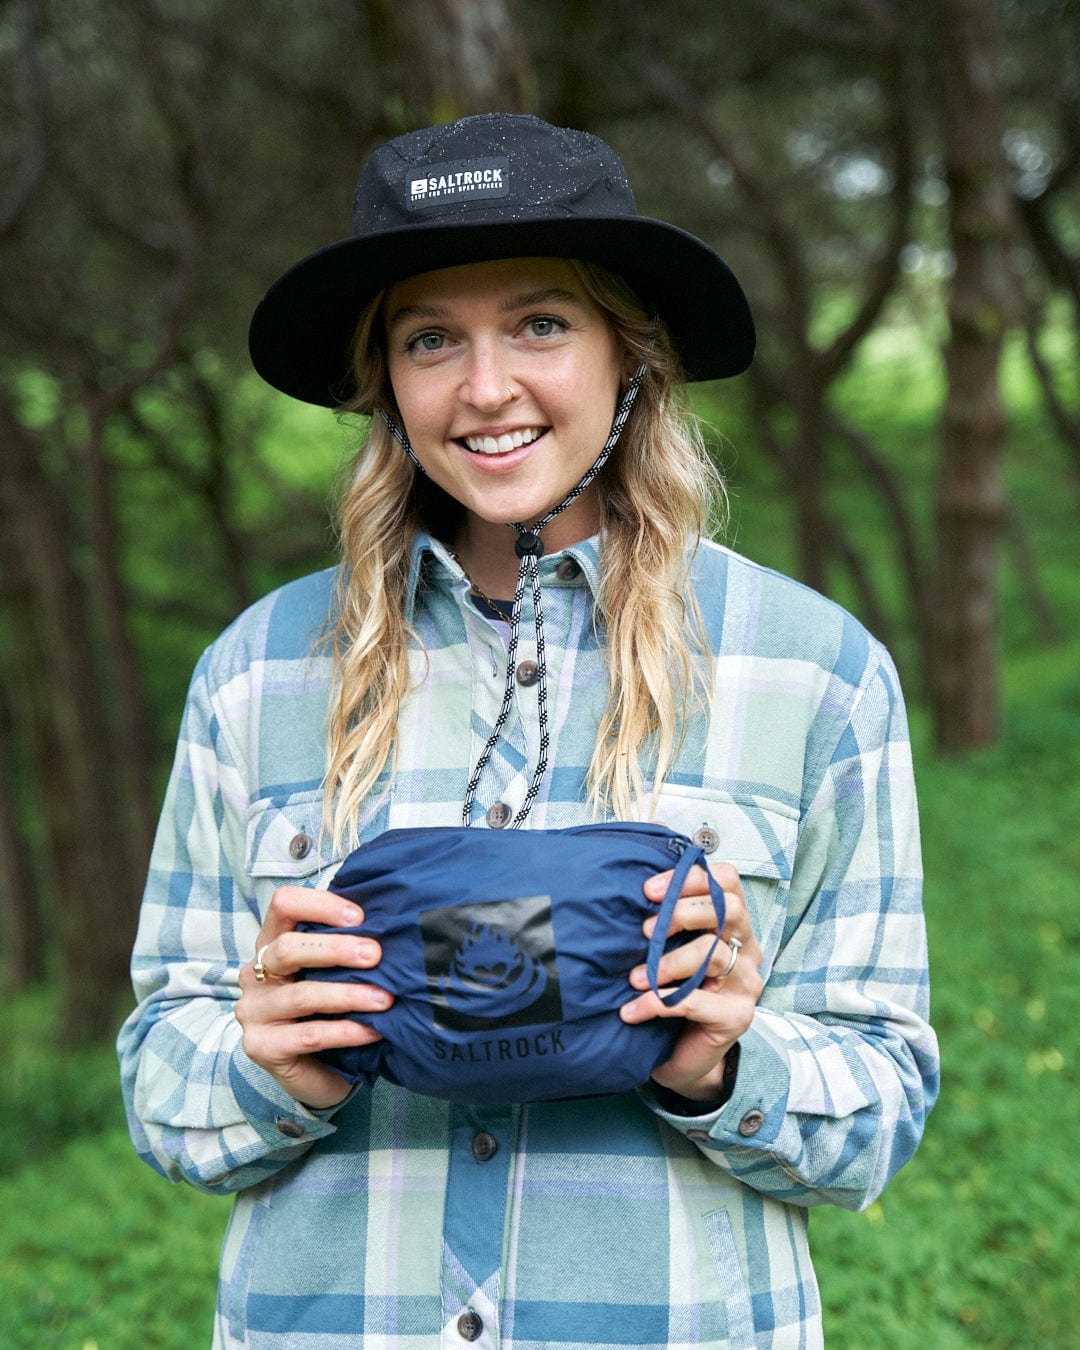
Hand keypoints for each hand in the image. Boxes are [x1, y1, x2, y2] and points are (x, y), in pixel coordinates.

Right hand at [234, 885, 392, 1109]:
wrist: (316, 1070)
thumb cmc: (330, 1008)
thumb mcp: (336, 971)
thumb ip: (348, 946)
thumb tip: (390, 920)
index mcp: (273, 942)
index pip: (283, 904)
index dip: (320, 905)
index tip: (360, 917)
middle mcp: (257, 973)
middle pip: (288, 948)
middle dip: (336, 949)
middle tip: (375, 956)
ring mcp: (254, 1011)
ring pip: (302, 995)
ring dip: (349, 994)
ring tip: (384, 998)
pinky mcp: (261, 1047)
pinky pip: (308, 1035)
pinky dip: (346, 1031)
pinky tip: (373, 1030)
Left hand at [620, 860, 762, 1101]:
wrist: (682, 1054)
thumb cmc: (672, 990)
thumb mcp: (669, 948)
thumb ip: (664, 917)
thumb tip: (639, 877)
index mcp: (733, 923)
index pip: (727, 881)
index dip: (690, 878)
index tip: (648, 890)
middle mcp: (747, 948)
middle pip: (728, 909)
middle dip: (681, 913)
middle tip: (643, 931)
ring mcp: (746, 983)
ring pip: (712, 954)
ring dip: (667, 962)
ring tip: (633, 977)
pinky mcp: (737, 1017)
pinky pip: (696, 1001)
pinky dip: (658, 1002)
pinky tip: (632, 1010)